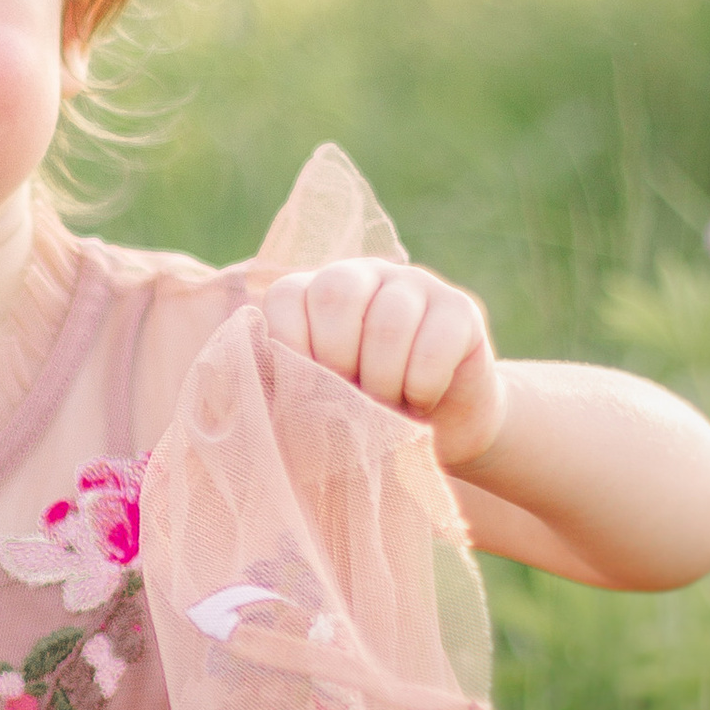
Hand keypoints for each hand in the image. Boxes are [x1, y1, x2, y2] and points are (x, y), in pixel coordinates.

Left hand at [256, 255, 505, 474]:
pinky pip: (436, 341)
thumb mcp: (315, 405)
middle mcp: (364, 275)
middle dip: (336, 359)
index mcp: (316, 293)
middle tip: (350, 398)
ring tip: (386, 408)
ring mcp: (416, 285)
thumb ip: (284, 389)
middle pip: (336, 292)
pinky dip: (421, 385)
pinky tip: (420, 401)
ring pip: (389, 319)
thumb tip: (248, 392)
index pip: (287, 295)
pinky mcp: (460, 308)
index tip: (304, 391)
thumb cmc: (363, 420)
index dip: (291, 347)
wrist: (439, 434)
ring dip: (382, 380)